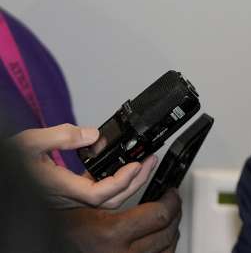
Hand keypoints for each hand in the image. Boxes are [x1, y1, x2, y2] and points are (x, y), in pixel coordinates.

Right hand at [11, 124, 157, 208]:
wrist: (1, 172)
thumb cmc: (9, 162)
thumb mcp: (30, 142)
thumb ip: (61, 136)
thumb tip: (93, 135)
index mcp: (59, 188)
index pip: (99, 194)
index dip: (121, 182)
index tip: (136, 165)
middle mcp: (66, 197)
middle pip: (110, 200)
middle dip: (135, 182)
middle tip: (150, 161)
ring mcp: (68, 197)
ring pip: (105, 199)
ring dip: (127, 182)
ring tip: (142, 162)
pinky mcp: (67, 193)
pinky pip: (96, 192)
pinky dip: (112, 180)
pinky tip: (118, 165)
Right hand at [59, 188, 180, 252]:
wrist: (50, 251)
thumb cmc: (61, 229)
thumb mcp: (79, 203)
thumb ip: (108, 185)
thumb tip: (139, 167)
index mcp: (110, 233)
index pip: (159, 215)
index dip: (171, 199)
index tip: (171, 192)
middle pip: (167, 232)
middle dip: (174, 212)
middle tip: (173, 201)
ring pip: (166, 248)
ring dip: (171, 230)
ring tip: (168, 218)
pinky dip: (163, 247)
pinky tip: (160, 237)